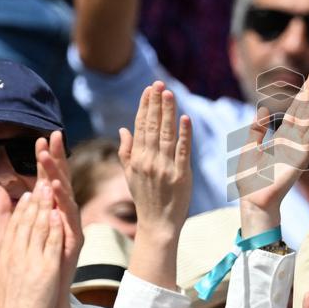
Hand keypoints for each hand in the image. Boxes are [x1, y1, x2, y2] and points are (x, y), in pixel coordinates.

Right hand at [0, 182, 64, 307]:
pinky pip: (52, 243)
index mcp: (3, 258)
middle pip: (24, 222)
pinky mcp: (46, 269)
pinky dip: (55, 226)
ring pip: (38, 227)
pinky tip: (58, 212)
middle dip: (33, 200)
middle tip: (40, 182)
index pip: (11, 227)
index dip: (19, 208)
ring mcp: (30, 261)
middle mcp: (15, 255)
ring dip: (45, 206)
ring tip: (50, 189)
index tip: (25, 193)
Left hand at [11, 131, 84, 307]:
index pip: (47, 182)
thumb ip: (6, 214)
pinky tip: (58, 190)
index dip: (45, 162)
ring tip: (53, 159)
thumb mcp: (14, 236)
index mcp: (50, 217)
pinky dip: (64, 205)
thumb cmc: (33, 275)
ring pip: (67, 198)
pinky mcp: (73, 244)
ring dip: (60, 178)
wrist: (45, 306)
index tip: (41, 139)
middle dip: (56, 161)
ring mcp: (70, 231)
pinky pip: (70, 220)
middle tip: (54, 137)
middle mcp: (63, 220)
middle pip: (60, 184)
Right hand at [118, 81, 193, 236]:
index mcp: (136, 159)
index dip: (144, 107)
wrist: (158, 224)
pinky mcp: (181, 175)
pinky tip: (185, 118)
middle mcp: (148, 161)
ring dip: (167, 113)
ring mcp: (165, 167)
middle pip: (151, 126)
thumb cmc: (145, 199)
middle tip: (159, 83)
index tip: (148, 89)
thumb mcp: (130, 175)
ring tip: (169, 93)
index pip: (140, 127)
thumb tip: (123, 129)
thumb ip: (126, 151)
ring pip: (166, 134)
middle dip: (156, 103)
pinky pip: (182, 151)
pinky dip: (184, 134)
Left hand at [232, 69, 308, 234]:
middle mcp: (293, 142)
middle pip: (305, 111)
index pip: (295, 113)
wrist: (253, 200)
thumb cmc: (250, 180)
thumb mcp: (249, 148)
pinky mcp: (300, 158)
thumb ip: (257, 129)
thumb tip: (264, 109)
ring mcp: (298, 149)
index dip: (301, 96)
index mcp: (282, 139)